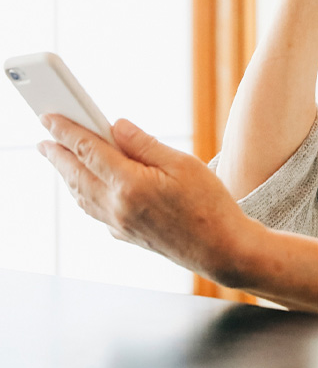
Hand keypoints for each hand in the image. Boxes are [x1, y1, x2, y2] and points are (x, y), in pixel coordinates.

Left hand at [38, 115, 257, 285]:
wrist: (222, 250)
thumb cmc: (209, 205)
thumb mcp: (183, 163)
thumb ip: (145, 144)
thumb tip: (117, 127)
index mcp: (130, 185)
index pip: (89, 151)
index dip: (66, 131)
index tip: (50, 117)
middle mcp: (118, 207)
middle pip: (76, 175)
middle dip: (57, 154)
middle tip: (44, 136)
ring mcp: (119, 225)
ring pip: (81, 196)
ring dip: (67, 175)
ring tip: (59, 158)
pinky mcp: (126, 236)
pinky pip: (94, 212)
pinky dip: (82, 194)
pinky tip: (86, 186)